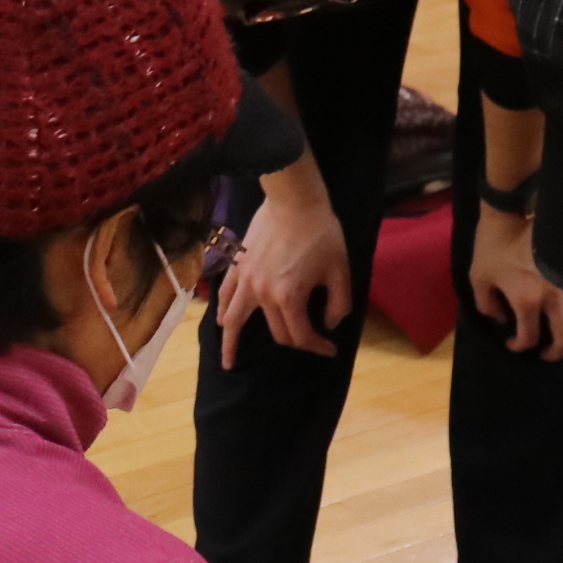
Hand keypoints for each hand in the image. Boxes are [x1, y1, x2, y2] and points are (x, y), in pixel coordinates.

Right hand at [213, 163, 348, 367]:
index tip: (330, 349)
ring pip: (235, 321)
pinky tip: (221, 322)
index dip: (317, 347)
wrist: (294, 200)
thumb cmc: (321, 232)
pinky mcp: (238, 266)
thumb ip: (338, 302)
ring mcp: (246, 281)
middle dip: (295, 342)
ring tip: (228, 362)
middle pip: (277, 332)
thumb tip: (330, 323)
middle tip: (309, 341)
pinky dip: (223, 311)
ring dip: (231, 344)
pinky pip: (225, 295)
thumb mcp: (341, 269)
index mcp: (289, 297)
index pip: (301, 335)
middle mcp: (263, 295)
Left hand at [468, 208, 562, 359]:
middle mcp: (553, 299)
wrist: (515, 211)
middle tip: (546, 354)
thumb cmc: (493, 244)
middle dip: (555, 353)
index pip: (529, 338)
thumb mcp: (478, 277)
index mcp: (527, 301)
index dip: (518, 346)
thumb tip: (502, 318)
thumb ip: (487, 305)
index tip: (511, 343)